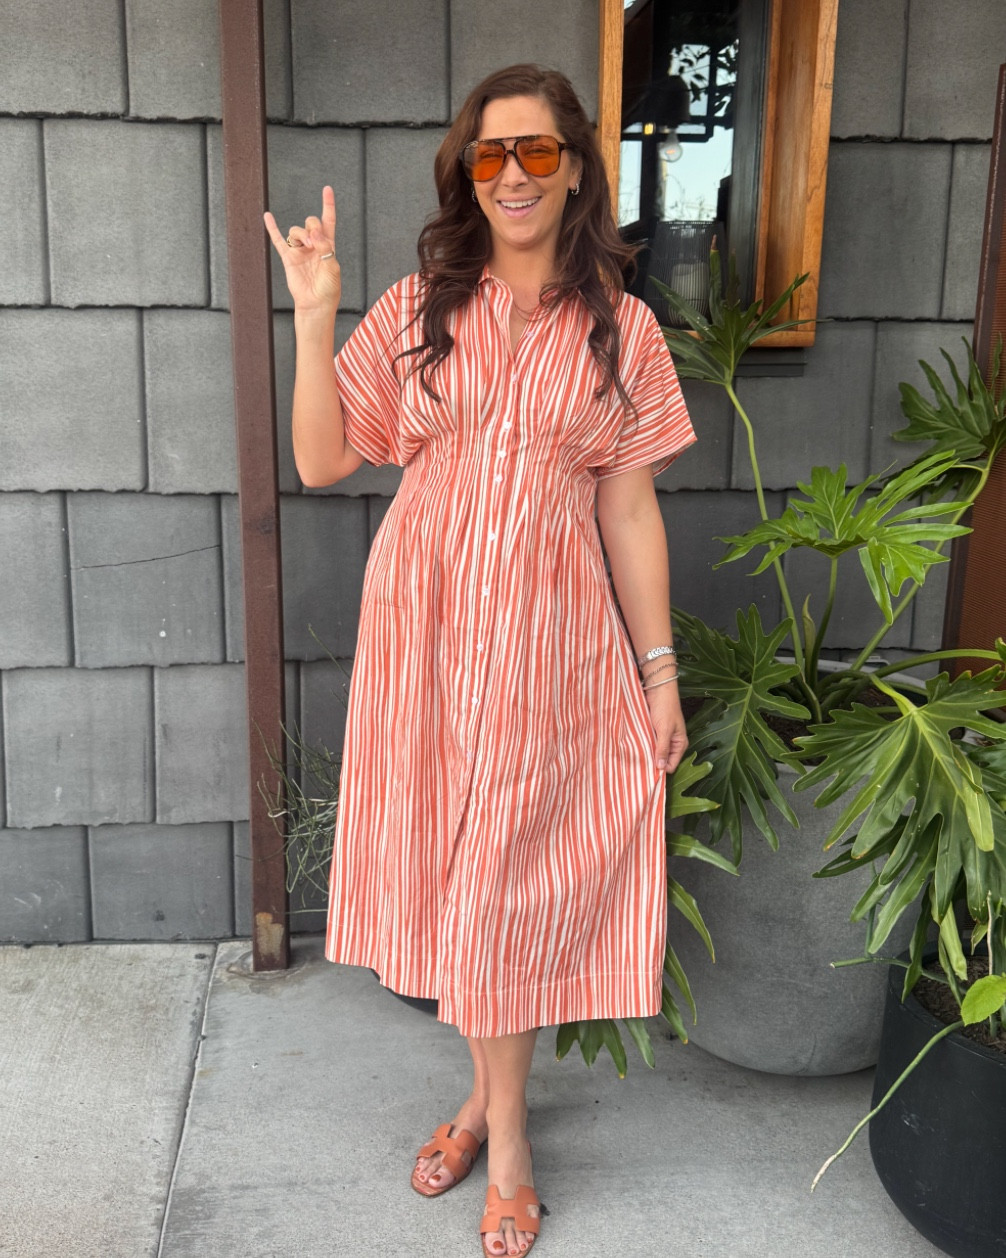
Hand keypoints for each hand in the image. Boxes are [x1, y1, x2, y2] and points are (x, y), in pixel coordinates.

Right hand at [263, 185, 340, 314]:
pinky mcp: (288, 258)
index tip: (327, 189)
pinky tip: (268, 216)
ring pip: (296, 231)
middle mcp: (314, 245)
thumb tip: (313, 233)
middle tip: (314, 242)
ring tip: (306, 247)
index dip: (328, 205)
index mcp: (328, 245)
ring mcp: (301, 251)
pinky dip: (272, 228)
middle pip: (310, 222)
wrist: (316, 304)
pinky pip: (278, 240)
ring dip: (300, 234)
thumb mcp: (333, 267)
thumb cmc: (329, 289)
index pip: (328, 220)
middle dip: (312, 227)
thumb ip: (325, 248)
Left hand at [644, 684, 687, 775]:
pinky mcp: (653, 732)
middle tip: (638, 767)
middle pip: (663, 761)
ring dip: (647, 754)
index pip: (671, 766)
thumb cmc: (665, 708)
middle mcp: (672, 744)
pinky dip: (643, 746)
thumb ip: (663, 748)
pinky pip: (648, 744)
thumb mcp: (664, 730)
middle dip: (652, 763)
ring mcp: (662, 738)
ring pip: (654, 753)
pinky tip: (635, 749)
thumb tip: (661, 768)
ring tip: (635, 759)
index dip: (661, 770)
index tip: (647, 772)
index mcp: (680, 744)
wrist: (658, 689)